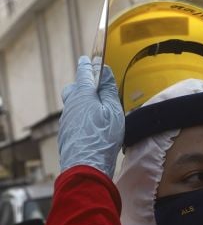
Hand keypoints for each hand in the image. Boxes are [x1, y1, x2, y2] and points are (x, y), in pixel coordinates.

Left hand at [59, 56, 123, 177]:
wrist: (86, 166)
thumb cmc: (103, 137)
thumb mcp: (113, 111)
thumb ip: (108, 90)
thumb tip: (104, 71)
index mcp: (83, 95)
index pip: (84, 74)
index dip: (87, 65)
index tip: (87, 58)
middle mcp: (71, 105)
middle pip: (74, 89)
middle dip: (82, 84)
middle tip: (94, 88)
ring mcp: (66, 120)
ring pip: (73, 105)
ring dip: (84, 104)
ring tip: (98, 112)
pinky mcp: (66, 134)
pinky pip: (74, 120)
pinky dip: (82, 118)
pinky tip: (93, 128)